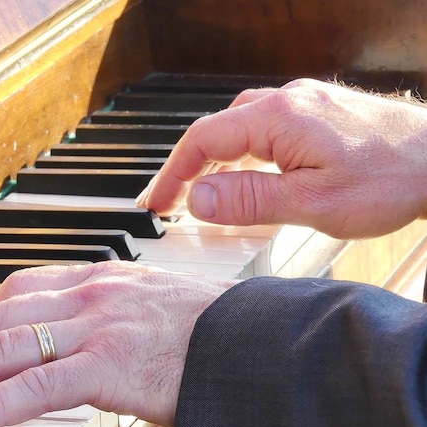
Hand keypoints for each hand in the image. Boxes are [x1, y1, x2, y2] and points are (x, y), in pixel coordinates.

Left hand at [0, 261, 235, 426]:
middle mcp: (88, 294)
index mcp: (96, 280)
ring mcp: (97, 326)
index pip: (10, 297)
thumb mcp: (146, 318)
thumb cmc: (213, 339)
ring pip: (0, 347)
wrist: (266, 347)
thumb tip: (62, 362)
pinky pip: (34, 385)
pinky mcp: (110, 364)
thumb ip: (100, 330)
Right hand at [138, 78, 426, 238]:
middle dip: (188, 168)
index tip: (158, 203)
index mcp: (278, 118)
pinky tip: (248, 176)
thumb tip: (196, 199)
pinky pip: (266, 130)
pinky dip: (244, 155)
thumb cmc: (391, 179)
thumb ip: (247, 200)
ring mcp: (305, 104)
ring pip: (241, 129)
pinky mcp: (320, 114)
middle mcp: (288, 101)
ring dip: (216, 162)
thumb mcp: (310, 202)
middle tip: (172, 202)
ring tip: (204, 195)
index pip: (202, 140)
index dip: (172, 174)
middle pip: (217, 131)